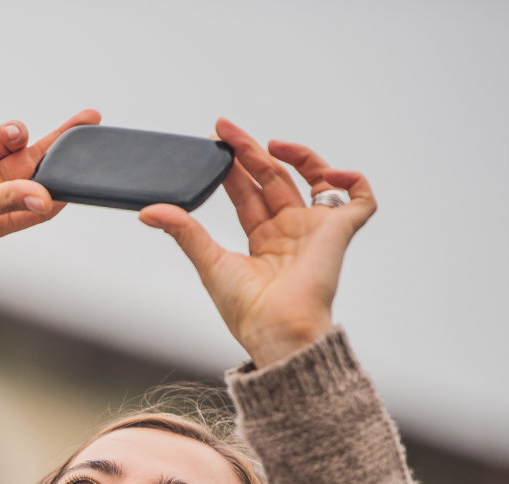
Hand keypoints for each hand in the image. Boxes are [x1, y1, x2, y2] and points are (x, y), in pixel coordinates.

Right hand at [0, 102, 100, 279]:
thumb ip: (7, 200)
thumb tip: (47, 199)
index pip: (38, 199)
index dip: (63, 183)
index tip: (88, 167)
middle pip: (31, 163)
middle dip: (58, 143)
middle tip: (86, 122)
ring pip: (5, 138)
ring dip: (15, 131)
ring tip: (7, 133)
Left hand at [139, 117, 376, 367]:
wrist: (277, 329)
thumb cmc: (247, 310)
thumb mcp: (209, 262)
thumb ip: (183, 231)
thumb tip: (147, 211)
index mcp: (263, 242)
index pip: (248, 194)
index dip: (233, 168)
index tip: (215, 143)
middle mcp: (291, 233)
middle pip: (274, 180)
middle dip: (251, 152)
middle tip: (225, 129)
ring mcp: (316, 230)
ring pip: (315, 179)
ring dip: (297, 156)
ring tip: (271, 143)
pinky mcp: (340, 232)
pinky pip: (360, 199)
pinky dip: (352, 180)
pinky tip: (328, 173)